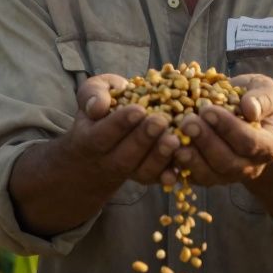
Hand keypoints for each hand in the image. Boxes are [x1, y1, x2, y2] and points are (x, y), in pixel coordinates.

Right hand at [63, 74, 180, 186]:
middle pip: (125, 157)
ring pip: (143, 171)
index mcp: (90, 139)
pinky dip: (170, 174)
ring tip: (175, 140)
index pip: (103, 135)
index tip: (138, 110)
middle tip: (160, 121)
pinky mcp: (147, 175)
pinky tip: (182, 163)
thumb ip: (92, 94)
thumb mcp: (93, 92)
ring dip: (159, 157)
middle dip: (143, 139)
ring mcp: (129, 171)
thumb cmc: (103, 107)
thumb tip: (97, 108)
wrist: (104, 139)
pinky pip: (158, 179)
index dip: (120, 124)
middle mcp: (108, 161)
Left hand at [165, 74, 272, 186]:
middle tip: (186, 122)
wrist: (242, 116)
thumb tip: (250, 109)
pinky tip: (164, 152)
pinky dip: (176, 168)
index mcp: (268, 146)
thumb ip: (263, 98)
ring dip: (189, 158)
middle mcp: (249, 166)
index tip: (208, 110)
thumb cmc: (254, 100)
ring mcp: (226, 175)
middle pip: (226, 162)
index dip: (228, 128)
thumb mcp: (265, 90)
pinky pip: (190, 178)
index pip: (249, 142)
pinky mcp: (205, 177)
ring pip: (207, 174)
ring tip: (172, 138)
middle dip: (205, 141)